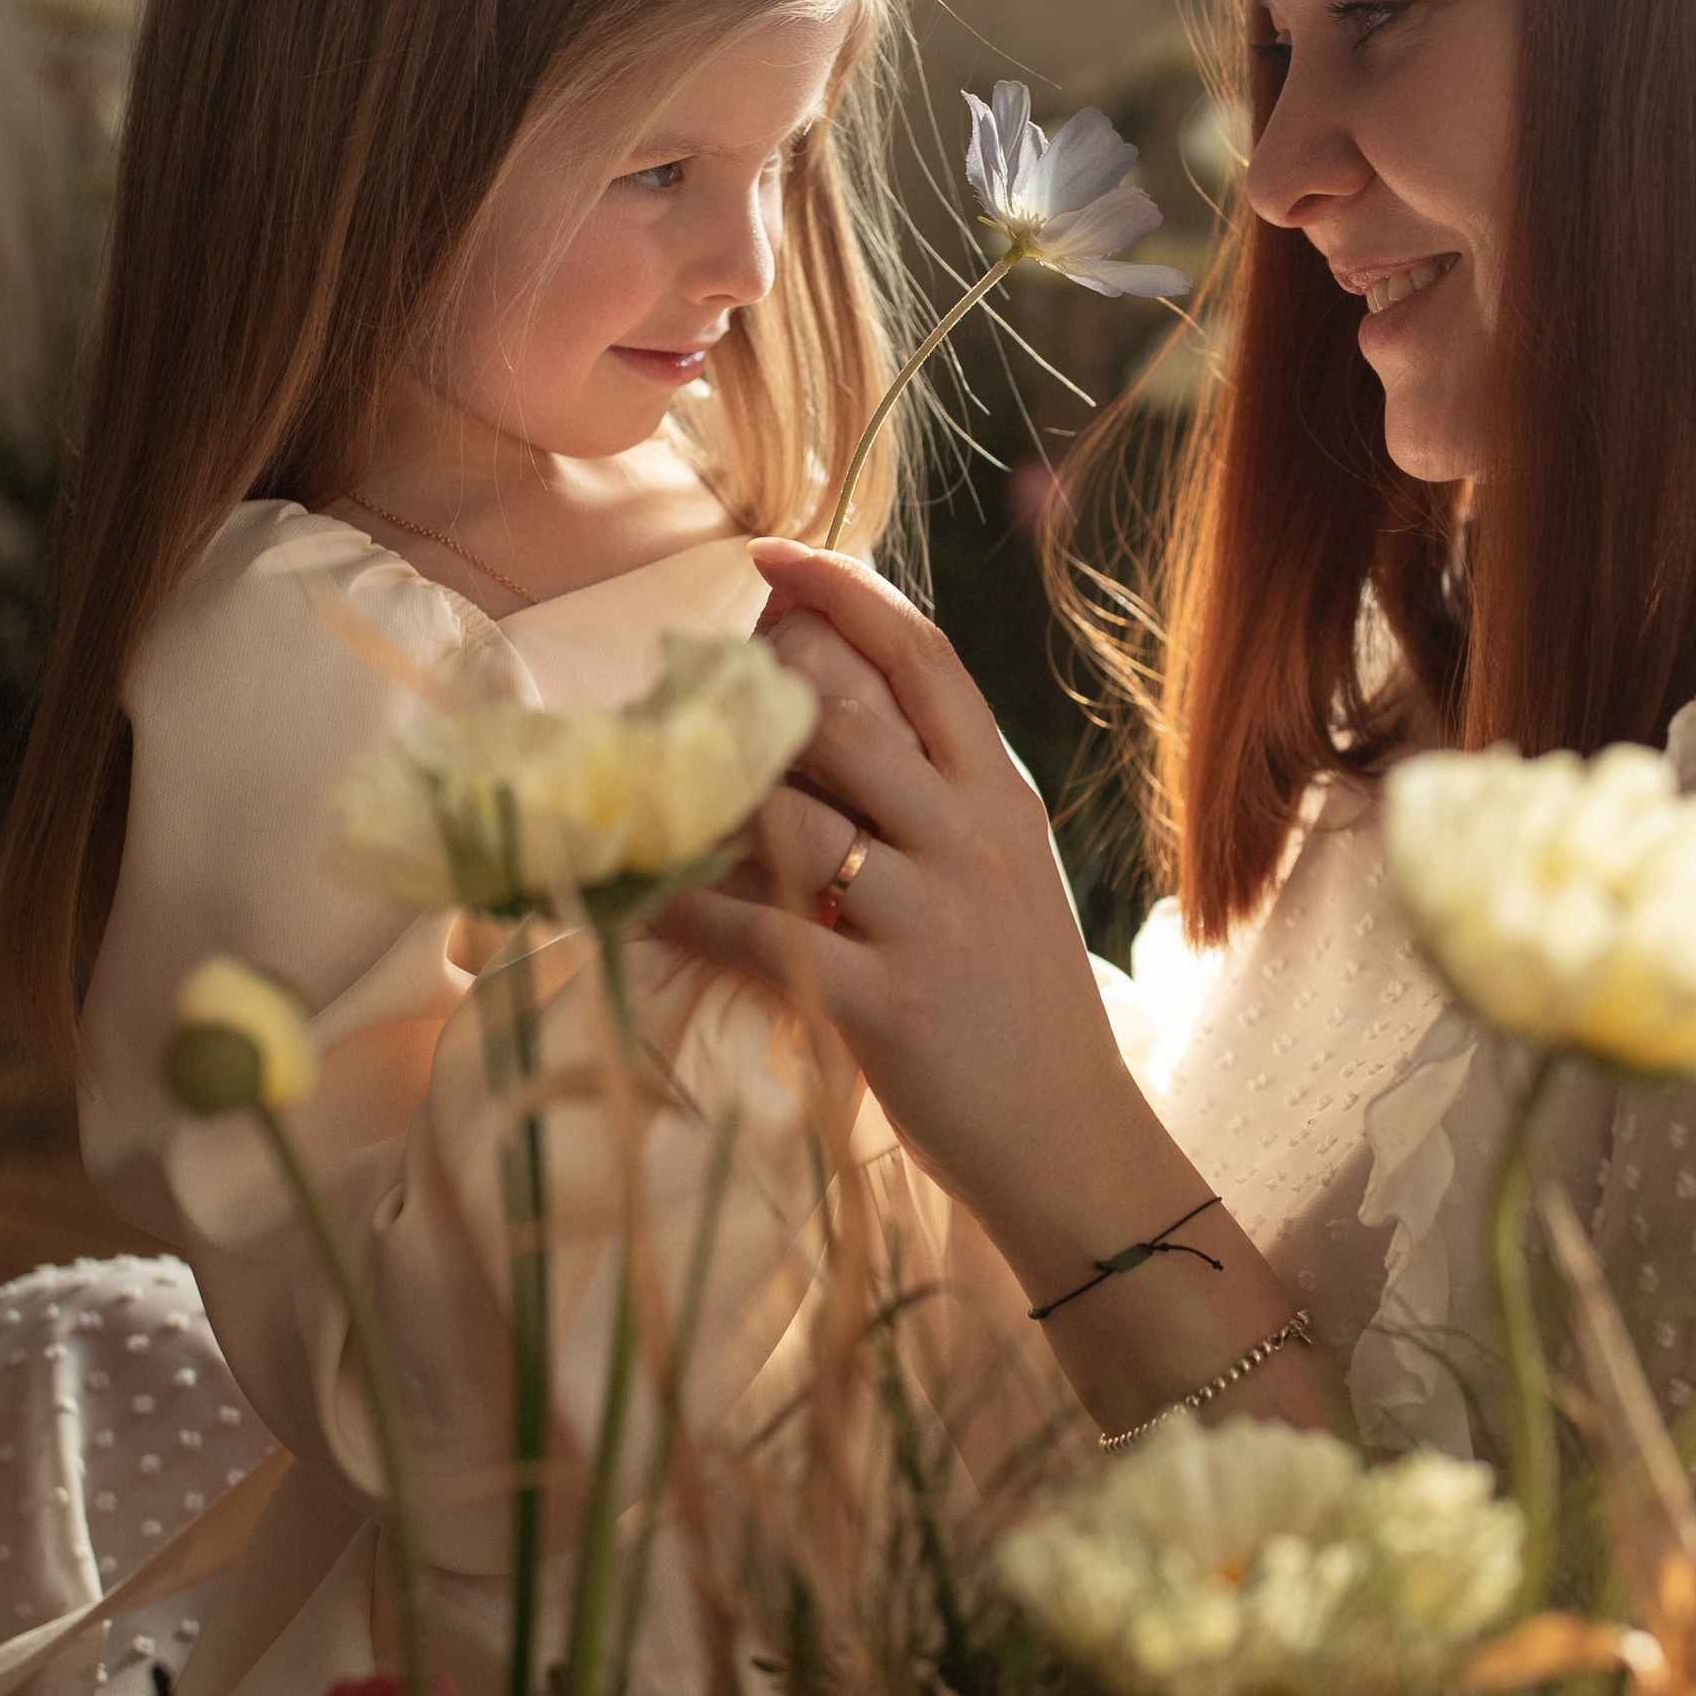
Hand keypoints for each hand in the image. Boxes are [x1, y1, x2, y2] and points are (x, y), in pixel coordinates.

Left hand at [676, 545, 1195, 1279]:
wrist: (1070, 1138)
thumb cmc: (1021, 1007)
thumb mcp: (1006, 874)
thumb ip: (940, 796)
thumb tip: (830, 722)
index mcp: (1000, 796)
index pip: (925, 659)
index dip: (845, 593)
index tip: (773, 558)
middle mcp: (969, 837)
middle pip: (846, 711)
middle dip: (753, 690)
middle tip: (686, 692)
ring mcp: (930, 916)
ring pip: (789, 815)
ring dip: (701, 800)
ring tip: (638, 789)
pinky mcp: (884, 999)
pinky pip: (755, 934)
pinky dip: (679, 913)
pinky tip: (625, 900)